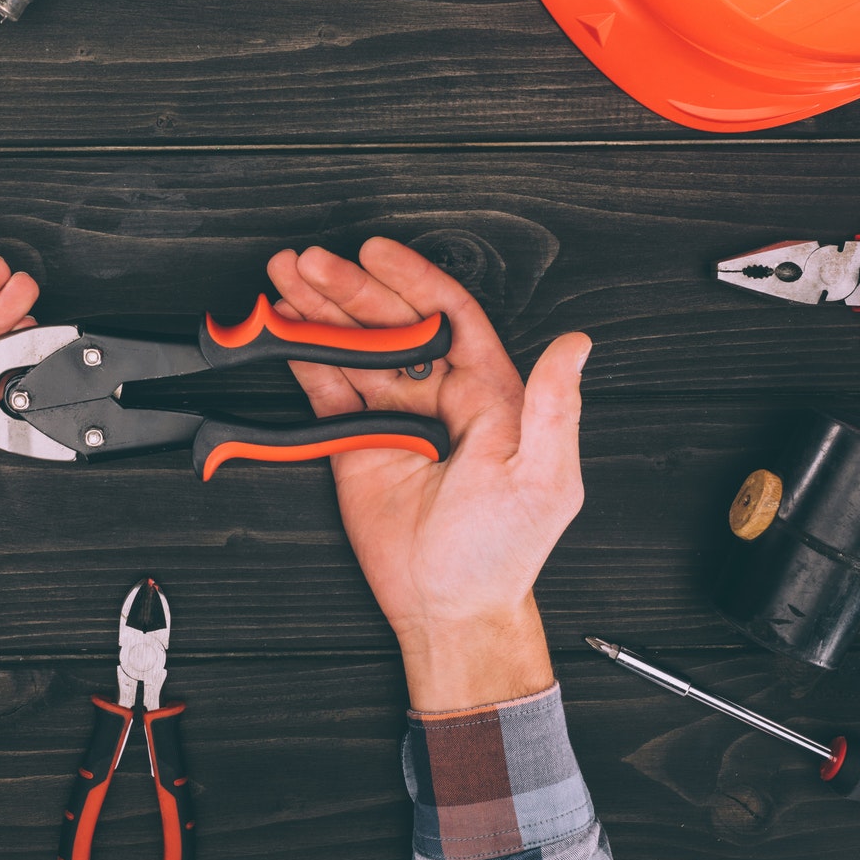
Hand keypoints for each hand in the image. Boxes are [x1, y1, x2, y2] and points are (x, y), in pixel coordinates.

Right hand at [266, 238, 590, 710]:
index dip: (412, 278)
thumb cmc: (504, 550)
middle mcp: (440, 394)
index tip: (377, 252)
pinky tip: (282, 327)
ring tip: (284, 278)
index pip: (447, 314)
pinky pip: (328, 387)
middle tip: (311, 262)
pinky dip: (303, 356)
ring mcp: (395, 415)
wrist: (451, 607)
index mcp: (489, 391)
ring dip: (319, 311)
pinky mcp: (357, 441)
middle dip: (349, 288)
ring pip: (354, 347)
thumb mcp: (544, 478)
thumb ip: (557, 408)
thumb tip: (577, 345)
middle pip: (390, 323)